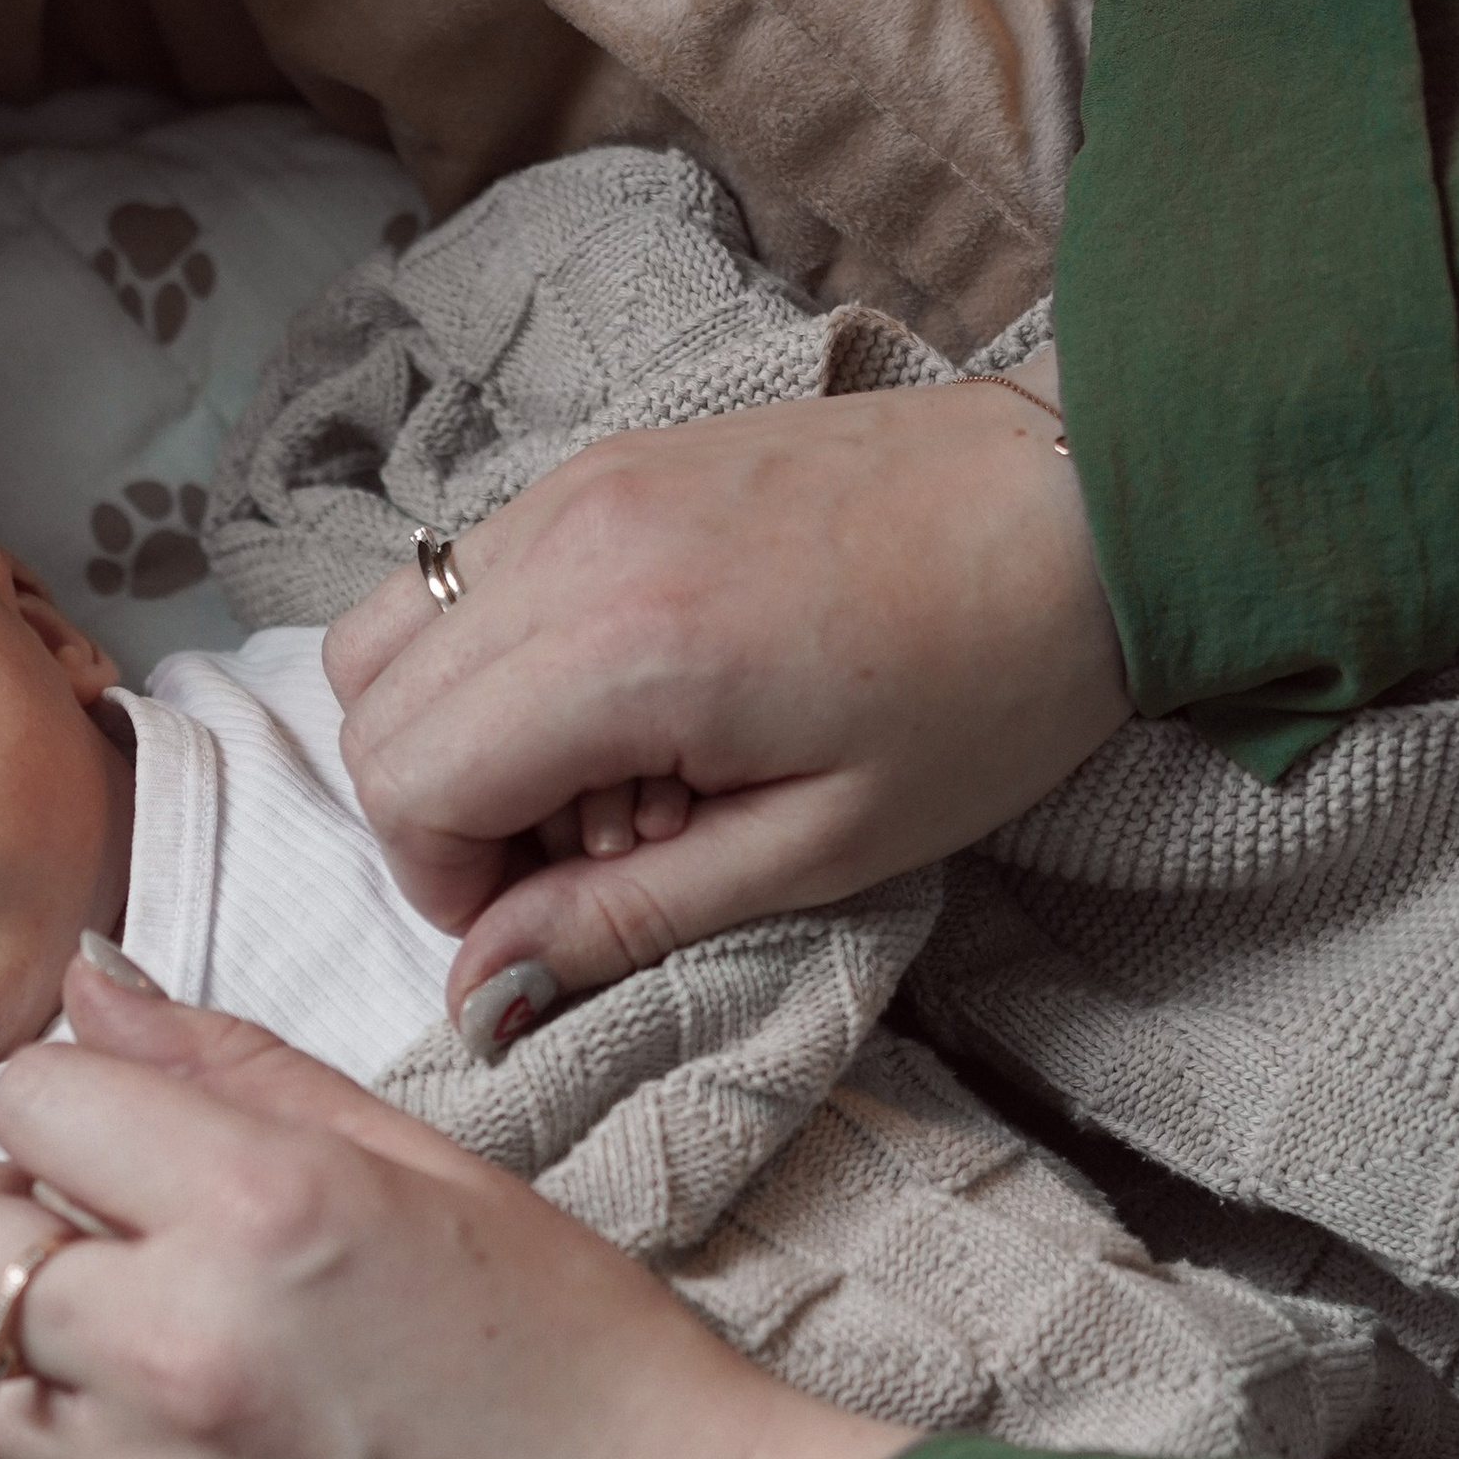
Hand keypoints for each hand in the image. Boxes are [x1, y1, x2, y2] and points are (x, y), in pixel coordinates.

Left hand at [0, 954, 910, 1458]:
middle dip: (8, 1208)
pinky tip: (116, 1438)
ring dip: (0, 1337)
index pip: (31, 1096)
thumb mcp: (433, 1166)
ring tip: (108, 1337)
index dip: (77, 1102)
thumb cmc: (581, 1356)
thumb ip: (238, 1068)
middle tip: (105, 1229)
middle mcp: (176, 1344)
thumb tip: (89, 981)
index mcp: (261, 1206)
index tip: (137, 1137)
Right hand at [325, 363, 1128, 1025]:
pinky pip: (466, 573)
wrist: (1085, 503)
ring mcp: (578, 481)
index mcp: (625, 646)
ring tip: (598, 779)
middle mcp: (570, 540)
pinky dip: (497, 662)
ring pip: (394, 626)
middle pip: (372, 703)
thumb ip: (627, 919)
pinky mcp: (604, 461)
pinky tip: (624, 701)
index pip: (407, 777)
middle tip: (580, 860)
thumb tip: (482, 997)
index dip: (446, 881)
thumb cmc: (987, 683)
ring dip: (458, 732)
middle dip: (441, 813)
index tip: (545, 917)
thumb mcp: (820, 848)